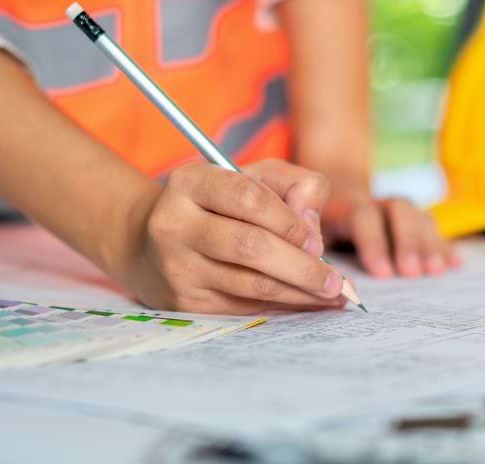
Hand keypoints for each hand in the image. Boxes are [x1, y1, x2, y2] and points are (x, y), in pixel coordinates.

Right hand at [113, 159, 348, 314]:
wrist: (148, 244)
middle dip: (301, 267)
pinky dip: (282, 306)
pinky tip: (306, 303)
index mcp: (191, 182)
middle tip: (336, 281)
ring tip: (332, 295)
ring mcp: (177, 267)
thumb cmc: (216, 204)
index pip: (248, 198)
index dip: (289, 221)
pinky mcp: (184, 302)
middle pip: (250, 247)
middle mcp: (176, 224)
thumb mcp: (252, 176)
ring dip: (299, 293)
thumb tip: (312, 227)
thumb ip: (294, 184)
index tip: (316, 240)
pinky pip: (244, 307)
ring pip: (249, 285)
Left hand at [321, 191, 460, 278]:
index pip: (362, 216)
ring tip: (436, 271)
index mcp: (345, 205)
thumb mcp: (309, 234)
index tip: (382, 273)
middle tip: (413, 272)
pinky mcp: (413, 220)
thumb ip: (315, 250)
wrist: (336, 194)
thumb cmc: (319, 228)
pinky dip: (444, 245)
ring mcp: (397, 210)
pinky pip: (432, 228)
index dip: (373, 242)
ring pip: (417, 216)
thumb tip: (320, 275)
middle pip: (397, 211)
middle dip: (407, 241)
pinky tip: (456, 263)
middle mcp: (375, 202)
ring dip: (428, 243)